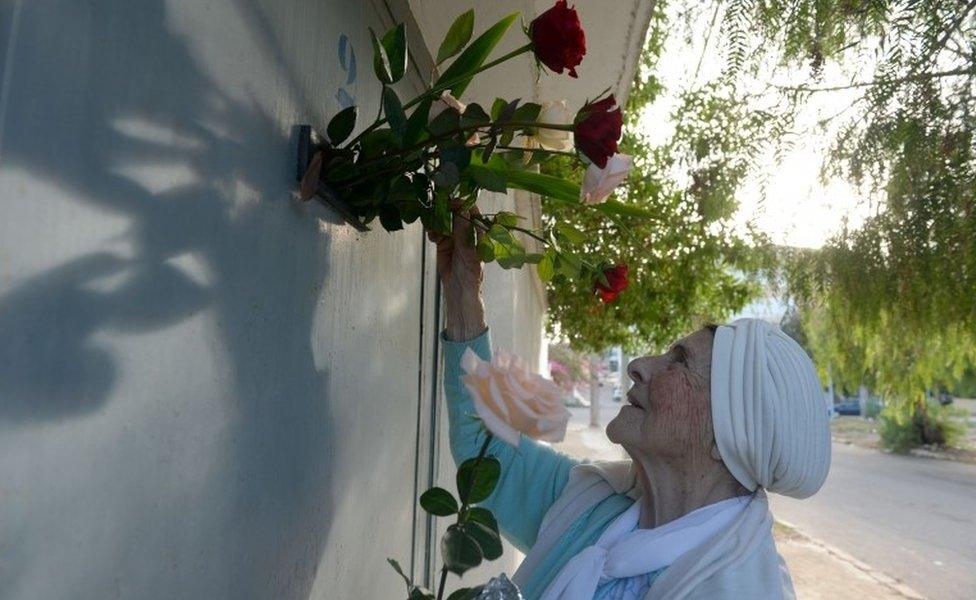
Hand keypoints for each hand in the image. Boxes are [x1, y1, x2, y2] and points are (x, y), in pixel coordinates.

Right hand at [427, 201, 486, 340]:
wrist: (459, 291)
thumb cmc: (470, 273)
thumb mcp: (467, 250)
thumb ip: (463, 230)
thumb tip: (462, 209)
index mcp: (478, 232)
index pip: (472, 212)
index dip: (462, 204)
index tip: (451, 201)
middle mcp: (467, 232)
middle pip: (456, 214)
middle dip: (446, 210)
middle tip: (436, 207)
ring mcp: (455, 237)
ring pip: (444, 221)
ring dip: (437, 221)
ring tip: (433, 226)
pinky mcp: (444, 243)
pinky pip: (437, 231)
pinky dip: (433, 231)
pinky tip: (432, 236)